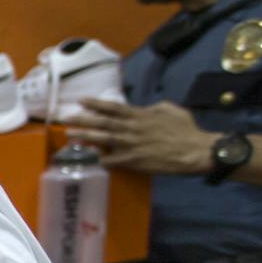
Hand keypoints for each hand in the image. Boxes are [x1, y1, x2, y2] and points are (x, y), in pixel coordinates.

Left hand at [65, 98, 209, 176]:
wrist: (195, 150)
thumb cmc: (186, 130)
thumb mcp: (171, 110)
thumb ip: (154, 108)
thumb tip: (145, 109)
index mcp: (141, 115)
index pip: (114, 108)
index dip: (96, 104)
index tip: (81, 101)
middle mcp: (133, 129)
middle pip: (103, 123)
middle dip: (83, 120)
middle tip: (66, 118)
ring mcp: (132, 145)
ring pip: (104, 139)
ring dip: (85, 136)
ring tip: (70, 135)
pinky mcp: (135, 161)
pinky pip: (113, 160)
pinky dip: (100, 160)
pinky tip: (87, 159)